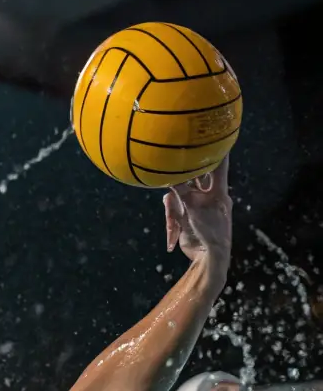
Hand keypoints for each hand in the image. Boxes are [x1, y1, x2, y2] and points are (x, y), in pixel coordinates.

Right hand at [163, 155, 231, 271]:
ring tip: (174, 218)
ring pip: (179, 195)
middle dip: (185, 172)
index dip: (218, 149)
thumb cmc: (210, 232)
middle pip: (195, 177)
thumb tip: (170, 173)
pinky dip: (171, 221)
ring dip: (173, 208)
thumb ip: (181, 190)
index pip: (219, 165)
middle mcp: (209, 196)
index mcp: (219, 192)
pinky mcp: (187, 217)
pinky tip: (173, 239)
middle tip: (178, 156)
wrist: (208, 258)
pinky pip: (174, 211)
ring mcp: (197, 206)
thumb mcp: (193, 208)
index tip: (218, 132)